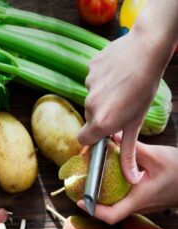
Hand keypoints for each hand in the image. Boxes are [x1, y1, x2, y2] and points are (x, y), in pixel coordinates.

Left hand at [77, 138, 177, 224]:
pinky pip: (123, 198)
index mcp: (138, 199)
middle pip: (109, 210)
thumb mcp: (156, 156)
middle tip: (80, 183)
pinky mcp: (142, 199)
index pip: (112, 215)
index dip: (93, 210)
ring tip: (91, 177)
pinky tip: (108, 174)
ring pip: (116, 204)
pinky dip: (113, 189)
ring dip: (103, 193)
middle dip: (93, 198)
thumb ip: (133, 149)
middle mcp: (137, 206)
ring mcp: (140, 205)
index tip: (81, 201)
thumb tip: (113, 137)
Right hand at [78, 28, 165, 184]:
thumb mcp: (137, 122)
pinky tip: (117, 73)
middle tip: (121, 105)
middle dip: (102, 114)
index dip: (92, 136)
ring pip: (91, 97)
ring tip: (122, 85)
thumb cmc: (145, 87)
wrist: (148, 48)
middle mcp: (90, 106)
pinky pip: (92, 79)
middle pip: (89, 117)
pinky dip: (102, 79)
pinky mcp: (89, 69)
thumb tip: (131, 179)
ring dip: (103, 95)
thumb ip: (128, 152)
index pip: (83, 138)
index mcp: (101, 122)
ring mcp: (87, 85)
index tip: (103, 131)